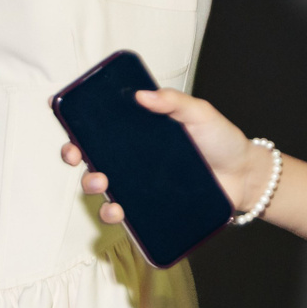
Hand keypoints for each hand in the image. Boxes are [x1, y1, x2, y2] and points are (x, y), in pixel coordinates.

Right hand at [58, 88, 276, 221]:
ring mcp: (139, 183)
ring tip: (102, 184)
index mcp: (139, 131)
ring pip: (101, 186)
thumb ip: (173, 102)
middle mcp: (133, 157)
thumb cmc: (221, 139)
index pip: (100, 125)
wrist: (244, 175)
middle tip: (77, 156)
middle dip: (74, 156)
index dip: (76, 123)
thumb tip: (140, 95)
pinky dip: (113, 213)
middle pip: (91, 156)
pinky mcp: (150, 207)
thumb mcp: (200, 113)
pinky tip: (117, 210)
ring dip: (90, 185)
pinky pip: (124, 212)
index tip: (62, 116)